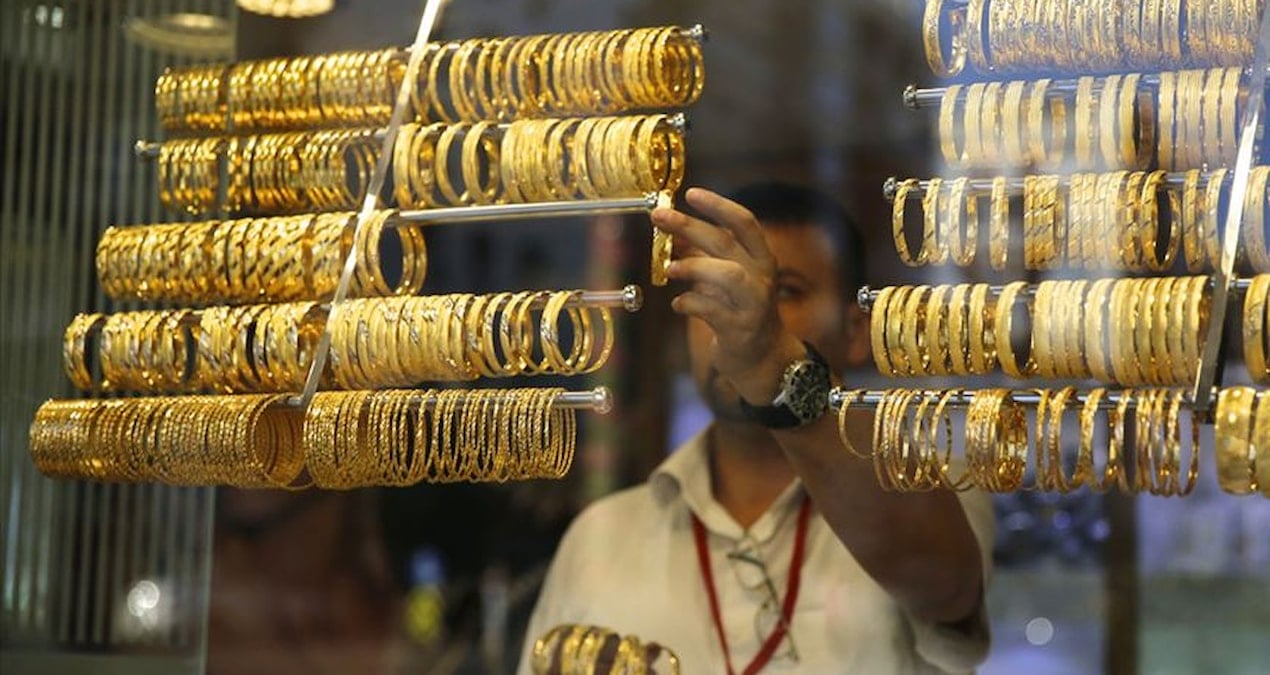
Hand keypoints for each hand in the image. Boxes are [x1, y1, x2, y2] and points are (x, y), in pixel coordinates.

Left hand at [652, 187, 805, 401]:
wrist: (761, 355)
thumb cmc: (739, 309)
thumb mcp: (728, 277)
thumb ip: (705, 255)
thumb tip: (671, 229)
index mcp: (761, 258)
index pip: (745, 222)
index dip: (718, 205)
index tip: (691, 193)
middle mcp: (762, 277)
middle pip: (726, 243)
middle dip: (690, 227)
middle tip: (660, 217)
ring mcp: (754, 304)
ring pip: (728, 275)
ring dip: (694, 266)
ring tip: (670, 269)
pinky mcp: (740, 329)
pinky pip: (712, 311)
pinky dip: (689, 303)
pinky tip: (678, 304)